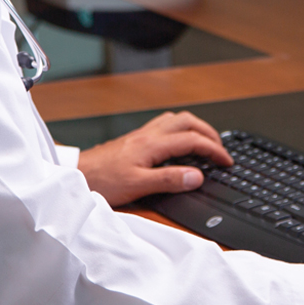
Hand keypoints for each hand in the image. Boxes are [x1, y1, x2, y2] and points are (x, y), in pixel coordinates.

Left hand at [76, 111, 232, 206]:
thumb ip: (169, 179)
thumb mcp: (138, 185)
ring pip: (176, 120)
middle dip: (208, 132)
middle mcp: (148, 134)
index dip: (213, 150)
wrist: (77, 175)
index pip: (192, 140)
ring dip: (194, 128)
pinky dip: (180, 130)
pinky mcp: (134, 139)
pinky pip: (164, 125)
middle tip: (220, 148)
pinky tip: (177, 143)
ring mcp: (141, 135)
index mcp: (153, 144)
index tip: (226, 161)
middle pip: (187, 121)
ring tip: (204, 142)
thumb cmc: (102, 180)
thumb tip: (196, 176)